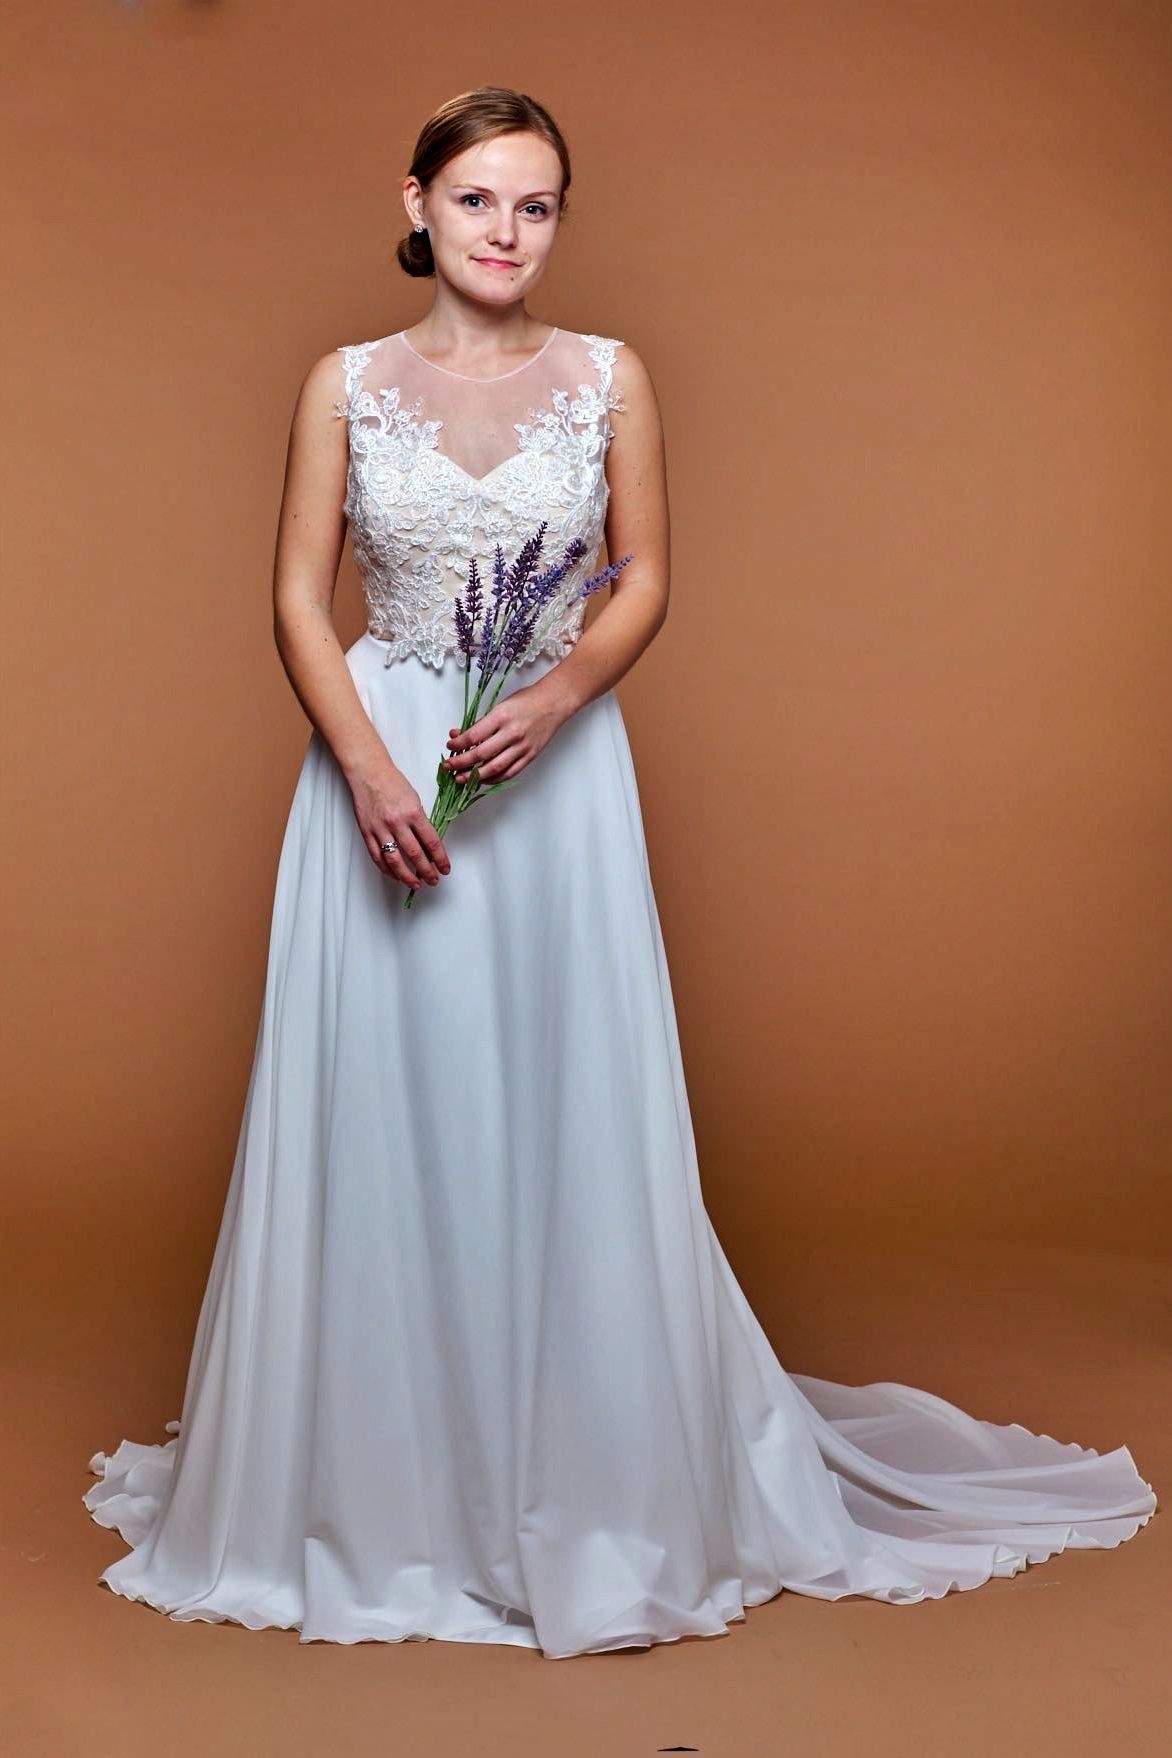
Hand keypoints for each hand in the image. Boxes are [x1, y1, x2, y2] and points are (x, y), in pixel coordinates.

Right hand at [348, 757, 450, 890]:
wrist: (368, 773)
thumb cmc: (392, 783)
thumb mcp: (414, 799)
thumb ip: (420, 822)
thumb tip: (427, 845)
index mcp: (413, 813)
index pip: (431, 843)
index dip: (440, 859)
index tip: (445, 869)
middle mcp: (397, 822)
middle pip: (415, 855)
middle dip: (426, 872)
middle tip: (433, 880)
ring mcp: (380, 829)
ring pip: (395, 861)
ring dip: (407, 876)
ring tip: (416, 884)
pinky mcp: (366, 832)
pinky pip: (377, 856)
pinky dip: (387, 869)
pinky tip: (395, 875)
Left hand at [442, 682, 569, 784]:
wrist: (553, 703)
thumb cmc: (527, 701)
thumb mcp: (500, 706)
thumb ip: (481, 723)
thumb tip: (459, 735)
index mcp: (501, 717)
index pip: (473, 736)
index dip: (458, 744)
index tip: (450, 746)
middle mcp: (511, 733)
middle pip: (480, 754)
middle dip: (461, 763)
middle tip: (448, 767)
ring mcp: (522, 747)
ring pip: (494, 768)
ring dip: (474, 776)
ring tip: (461, 779)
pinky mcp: (529, 756)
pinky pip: (509, 773)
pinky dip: (493, 779)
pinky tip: (482, 780)